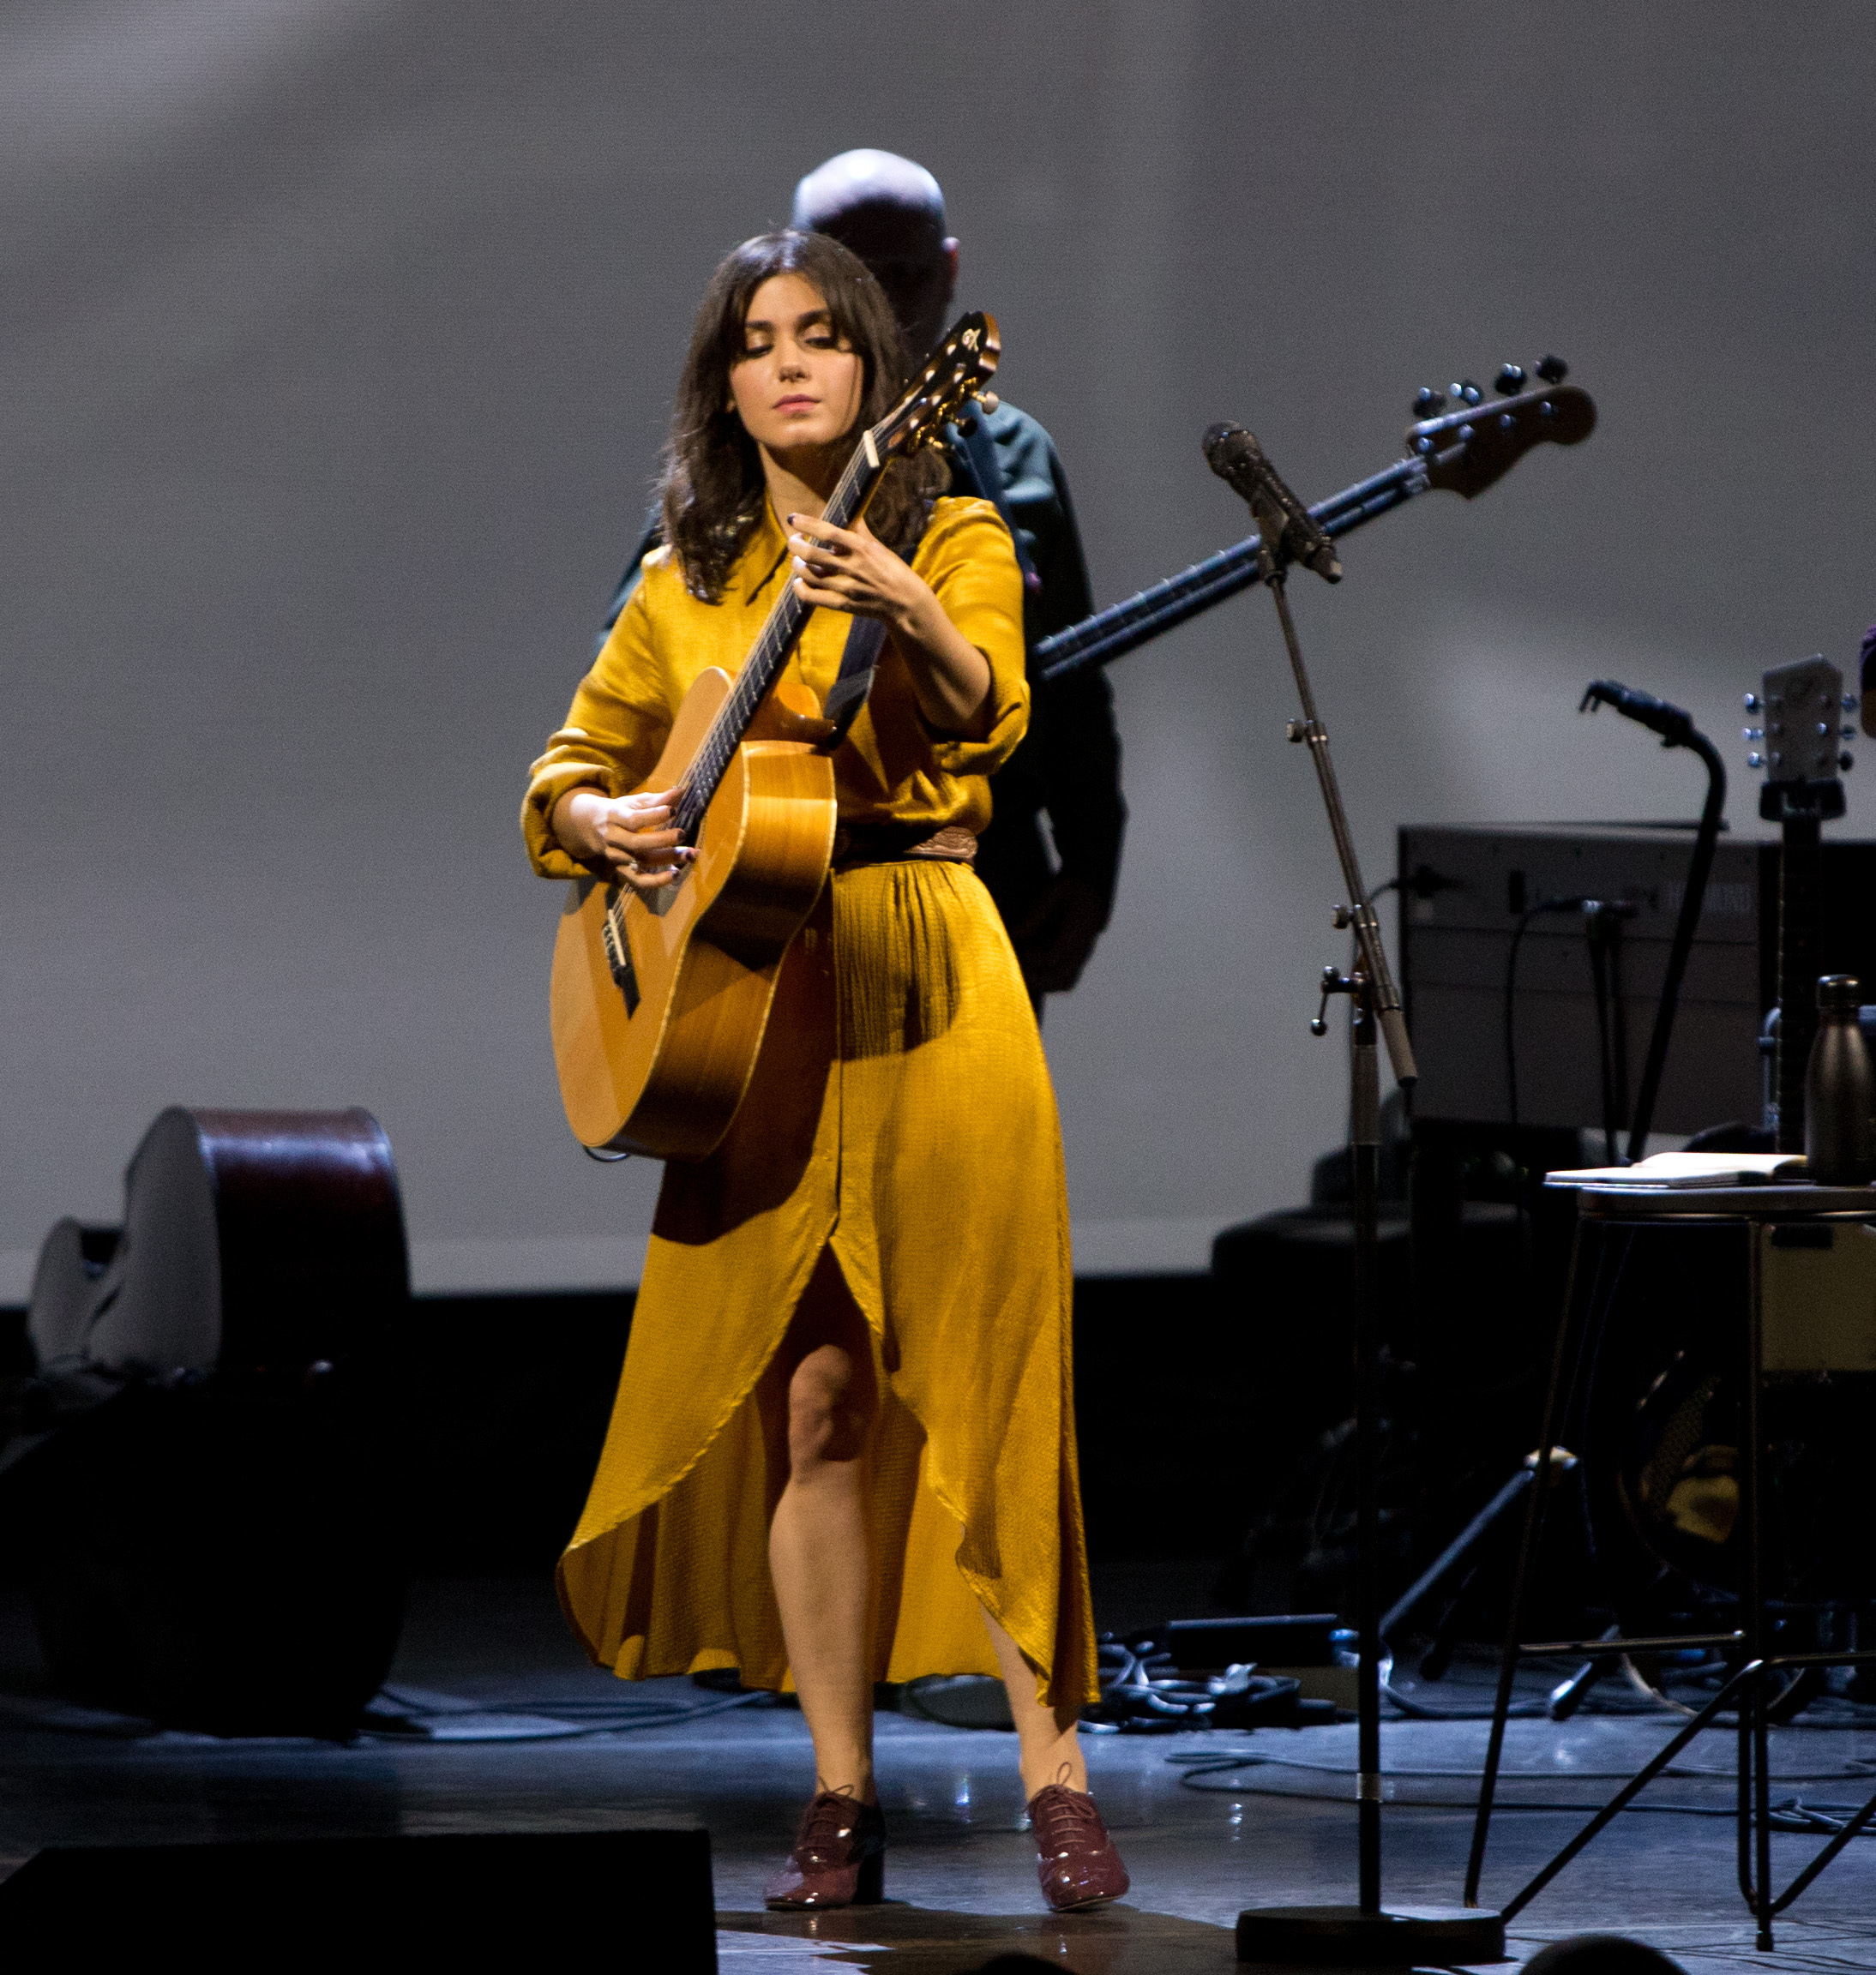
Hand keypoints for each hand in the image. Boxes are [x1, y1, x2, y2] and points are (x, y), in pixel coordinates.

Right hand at [555, 786, 691, 894]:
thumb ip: (657, 800)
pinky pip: (638, 881)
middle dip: (662, 840)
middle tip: (683, 834)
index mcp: (614, 817)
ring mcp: (616, 857)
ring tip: (689, 854)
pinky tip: (675, 874)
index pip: (634, 819)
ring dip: (666, 859)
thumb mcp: (633, 802)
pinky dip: (657, 881)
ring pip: (641, 862)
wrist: (589, 826)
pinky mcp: (621, 871)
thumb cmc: (619, 812)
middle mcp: (613, 838)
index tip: (673, 811)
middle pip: (637, 843)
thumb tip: (680, 791)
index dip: (654, 816)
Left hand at [786, 512, 930, 632]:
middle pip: (811, 554)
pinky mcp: (842, 604)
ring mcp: (845, 587)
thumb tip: (851, 511)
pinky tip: (799, 582)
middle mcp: (851, 567)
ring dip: (797, 565)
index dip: (807, 524)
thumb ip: (859, 531)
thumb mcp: (878, 547)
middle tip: (793, 541)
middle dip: (796, 545)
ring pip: (808, 574)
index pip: (828, 532)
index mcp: (860, 548)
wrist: (904, 603)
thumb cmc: (893, 570)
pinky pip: (812, 597)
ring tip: (798, 560)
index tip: (793, 519)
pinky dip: (800, 588)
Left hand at [1012, 874, 1109, 995]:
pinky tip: (1027, 971)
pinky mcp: (1076, 960)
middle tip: (1014, 970)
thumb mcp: (1054, 892)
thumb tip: (1014, 934)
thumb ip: (1036, 913)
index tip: (1018, 948)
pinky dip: (1045, 981)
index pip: (1057, 954)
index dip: (1035, 957)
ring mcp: (1081, 957)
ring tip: (1019, 974)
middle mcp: (1083, 948)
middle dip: (1036, 980)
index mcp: (1079, 929)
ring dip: (1041, 984)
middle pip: (1064, 978)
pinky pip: (1063, 980)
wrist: (1093, 892)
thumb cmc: (1071, 890)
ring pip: (1065, 982)